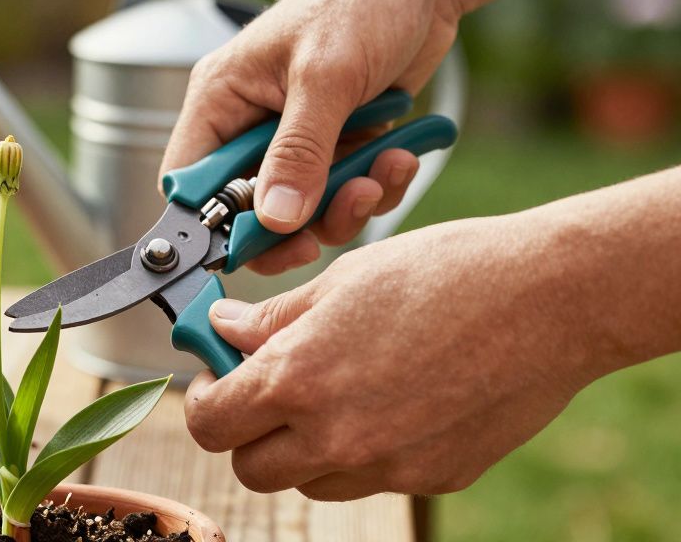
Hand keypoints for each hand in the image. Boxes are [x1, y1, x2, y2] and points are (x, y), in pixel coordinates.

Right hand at [160, 0, 459, 273]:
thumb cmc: (362, 1)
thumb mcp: (325, 78)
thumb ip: (298, 152)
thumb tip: (273, 219)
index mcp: (221, 98)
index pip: (188, 180)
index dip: (212, 222)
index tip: (258, 242)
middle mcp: (248, 122)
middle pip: (247, 209)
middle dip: (294, 223)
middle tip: (324, 231)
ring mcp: (293, 136)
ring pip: (301, 209)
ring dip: (345, 205)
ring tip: (383, 173)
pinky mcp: (336, 144)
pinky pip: (343, 192)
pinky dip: (374, 187)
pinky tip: (401, 156)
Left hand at [182, 214, 606, 500]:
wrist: (548, 299)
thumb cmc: (443, 272)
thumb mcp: (341, 280)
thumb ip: (272, 319)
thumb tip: (224, 330)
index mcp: (298, 381)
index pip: (210, 424)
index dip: (206, 397)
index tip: (218, 374)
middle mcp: (336, 438)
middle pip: (251, 468)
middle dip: (248, 431)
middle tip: (267, 387)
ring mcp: (388, 467)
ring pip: (310, 480)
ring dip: (303, 446)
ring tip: (334, 387)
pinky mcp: (433, 477)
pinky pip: (372, 479)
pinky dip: (363, 450)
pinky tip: (392, 398)